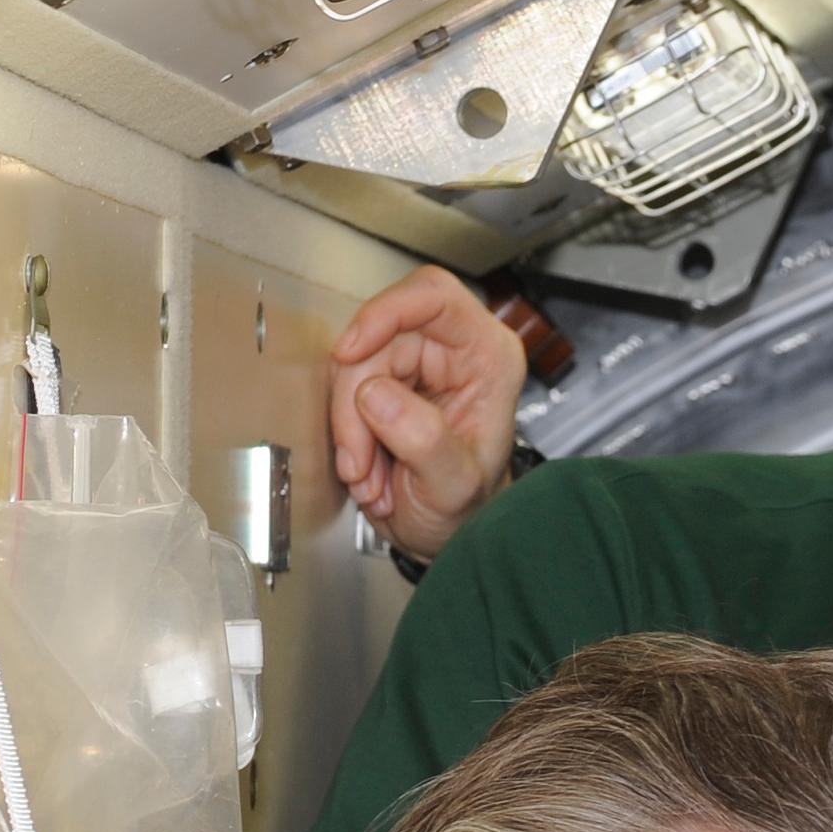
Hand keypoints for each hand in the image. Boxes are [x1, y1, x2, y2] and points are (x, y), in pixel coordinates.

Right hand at [329, 267, 525, 563]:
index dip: (384, 314)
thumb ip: (423, 440)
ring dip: (349, 429)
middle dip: (356, 406)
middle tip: (360, 462)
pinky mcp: (386, 381)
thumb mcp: (455, 486)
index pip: (433, 297)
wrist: (451, 534)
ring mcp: (417, 365)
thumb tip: (376, 394)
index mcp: (488, 356)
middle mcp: (454, 350)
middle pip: (378, 339)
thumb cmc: (472, 510)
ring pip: (352, 366)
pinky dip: (345, 435)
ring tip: (369, 476)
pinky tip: (366, 470)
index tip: (350, 351)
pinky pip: (343, 389)